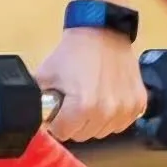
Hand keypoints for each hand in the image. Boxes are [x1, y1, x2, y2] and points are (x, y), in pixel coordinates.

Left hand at [34, 28, 147, 143]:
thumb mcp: (45, 74)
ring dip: (95, 121)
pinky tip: (108, 98)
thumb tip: (28, 118)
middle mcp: (107, 112)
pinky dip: (113, 116)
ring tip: (92, 98)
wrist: (103, 31)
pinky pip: (121, 124)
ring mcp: (125, 109)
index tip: (59, 108)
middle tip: (74, 102)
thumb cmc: (73, 53)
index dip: (57, 120)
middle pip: (83, 135)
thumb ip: (35, 101)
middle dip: (75, 122)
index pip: (63, 133)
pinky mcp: (139, 104)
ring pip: (103, 132)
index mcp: (83, 107)